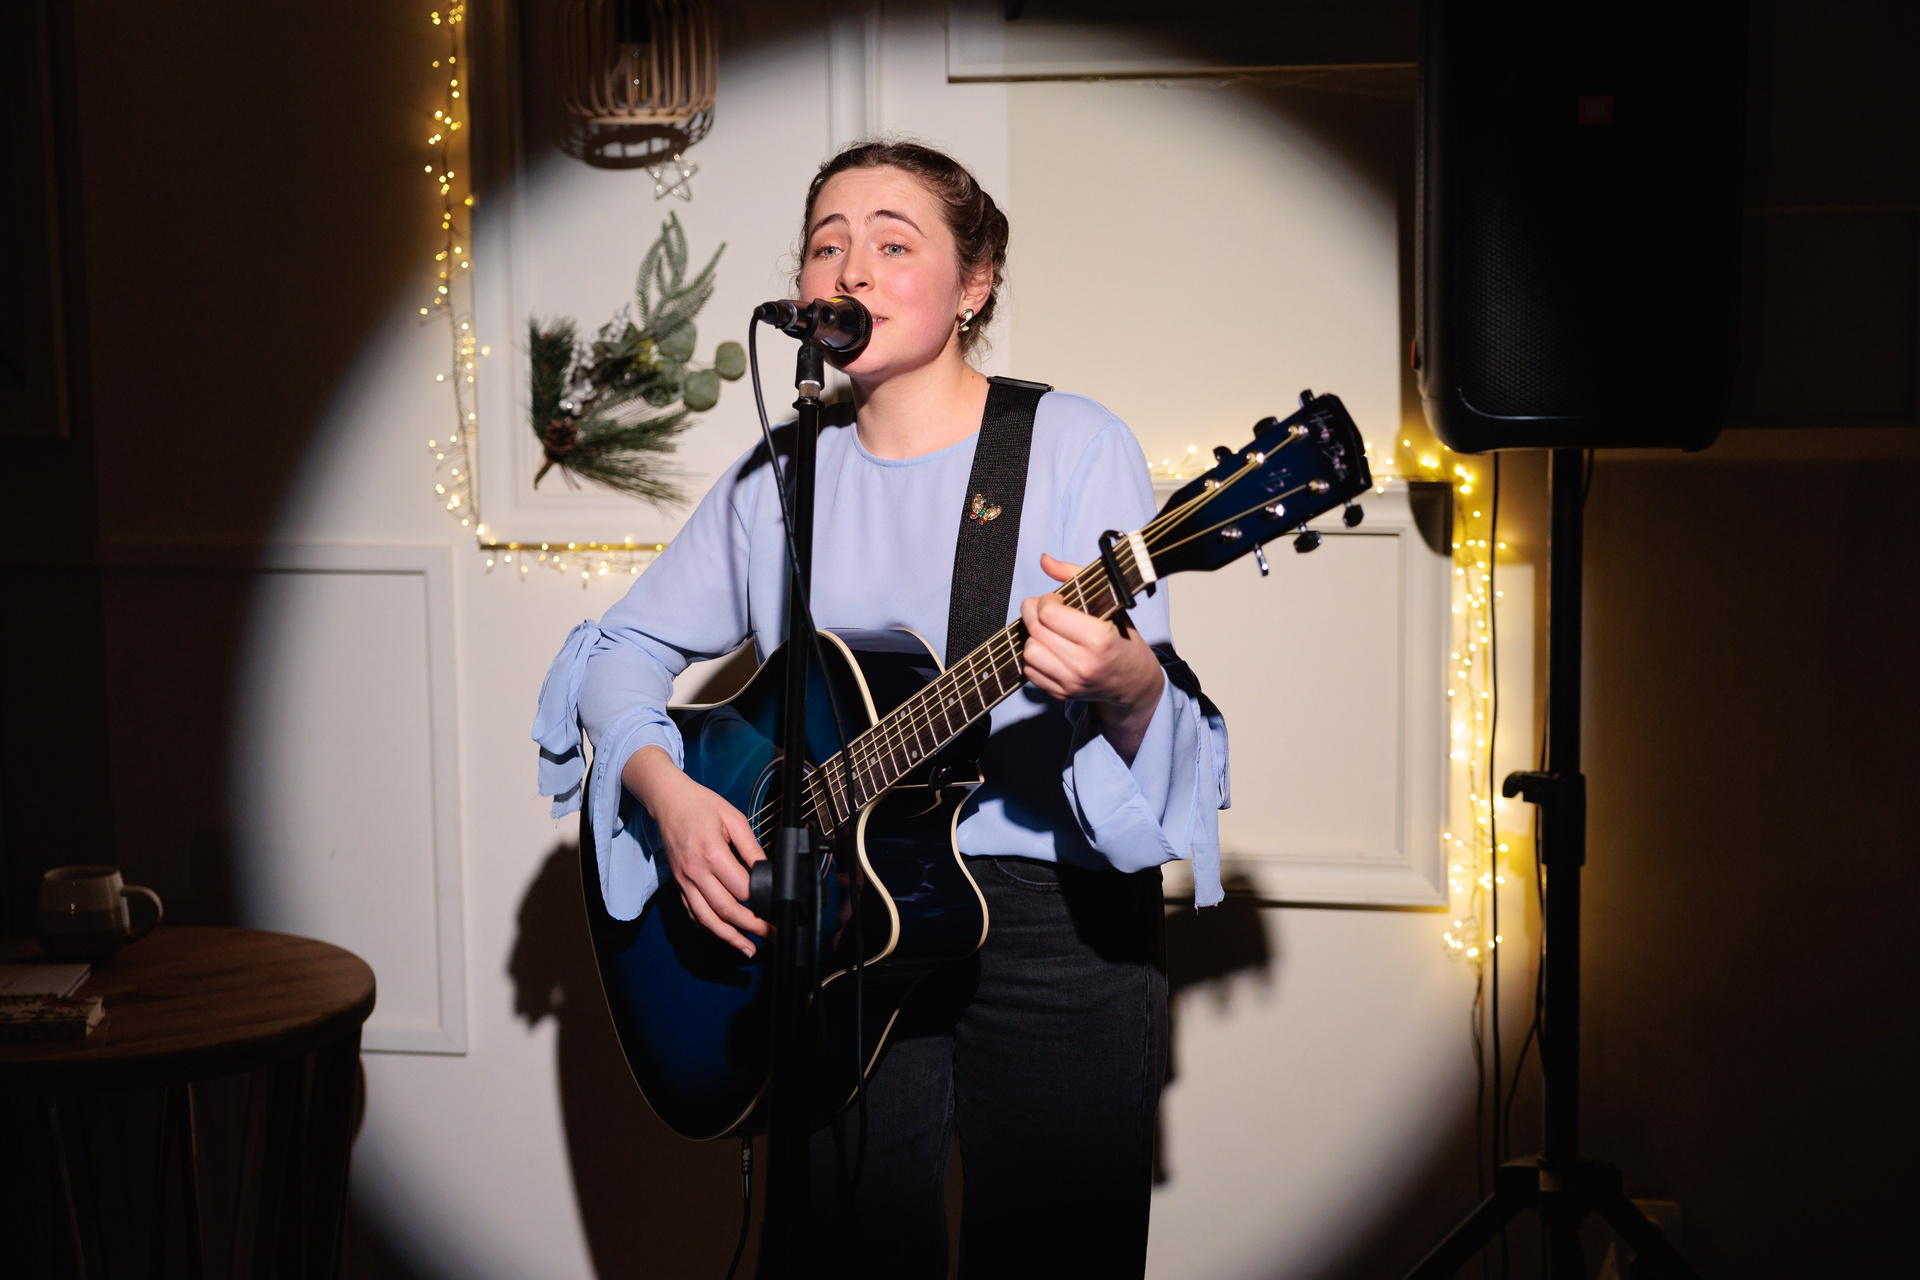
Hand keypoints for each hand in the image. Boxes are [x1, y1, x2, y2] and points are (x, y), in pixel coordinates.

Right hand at [622, 745, 768, 956]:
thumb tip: (768, 870)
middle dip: (751, 927)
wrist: (668, 801)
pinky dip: (708, 927)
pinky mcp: (678, 884)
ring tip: (748, 948)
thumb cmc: (702, 806)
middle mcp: (695, 872)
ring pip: (707, 918)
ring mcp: (684, 881)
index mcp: (712, 853)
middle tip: (772, 935)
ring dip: (728, 937)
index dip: (760, 900)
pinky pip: (693, 912)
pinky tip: (724, 934)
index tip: (776, 907)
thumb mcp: (733, 818)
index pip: (741, 888)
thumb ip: (751, 847)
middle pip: (725, 909)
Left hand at [1020, 553, 1165, 760]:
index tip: (1056, 598)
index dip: (1047, 599)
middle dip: (1032, 612)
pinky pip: (1030, 672)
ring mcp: (1071, 682)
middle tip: (1043, 608)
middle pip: (1036, 630)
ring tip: (1047, 630)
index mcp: (1099, 638)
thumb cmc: (1123, 638)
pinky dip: (1034, 658)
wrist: (1134, 682)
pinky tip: (1049, 649)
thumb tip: (1044, 560)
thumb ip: (1074, 576)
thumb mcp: (1109, 603)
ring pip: (1029, 652)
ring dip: (1033, 637)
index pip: (1049, 613)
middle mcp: (1083, 663)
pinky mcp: (1061, 694)